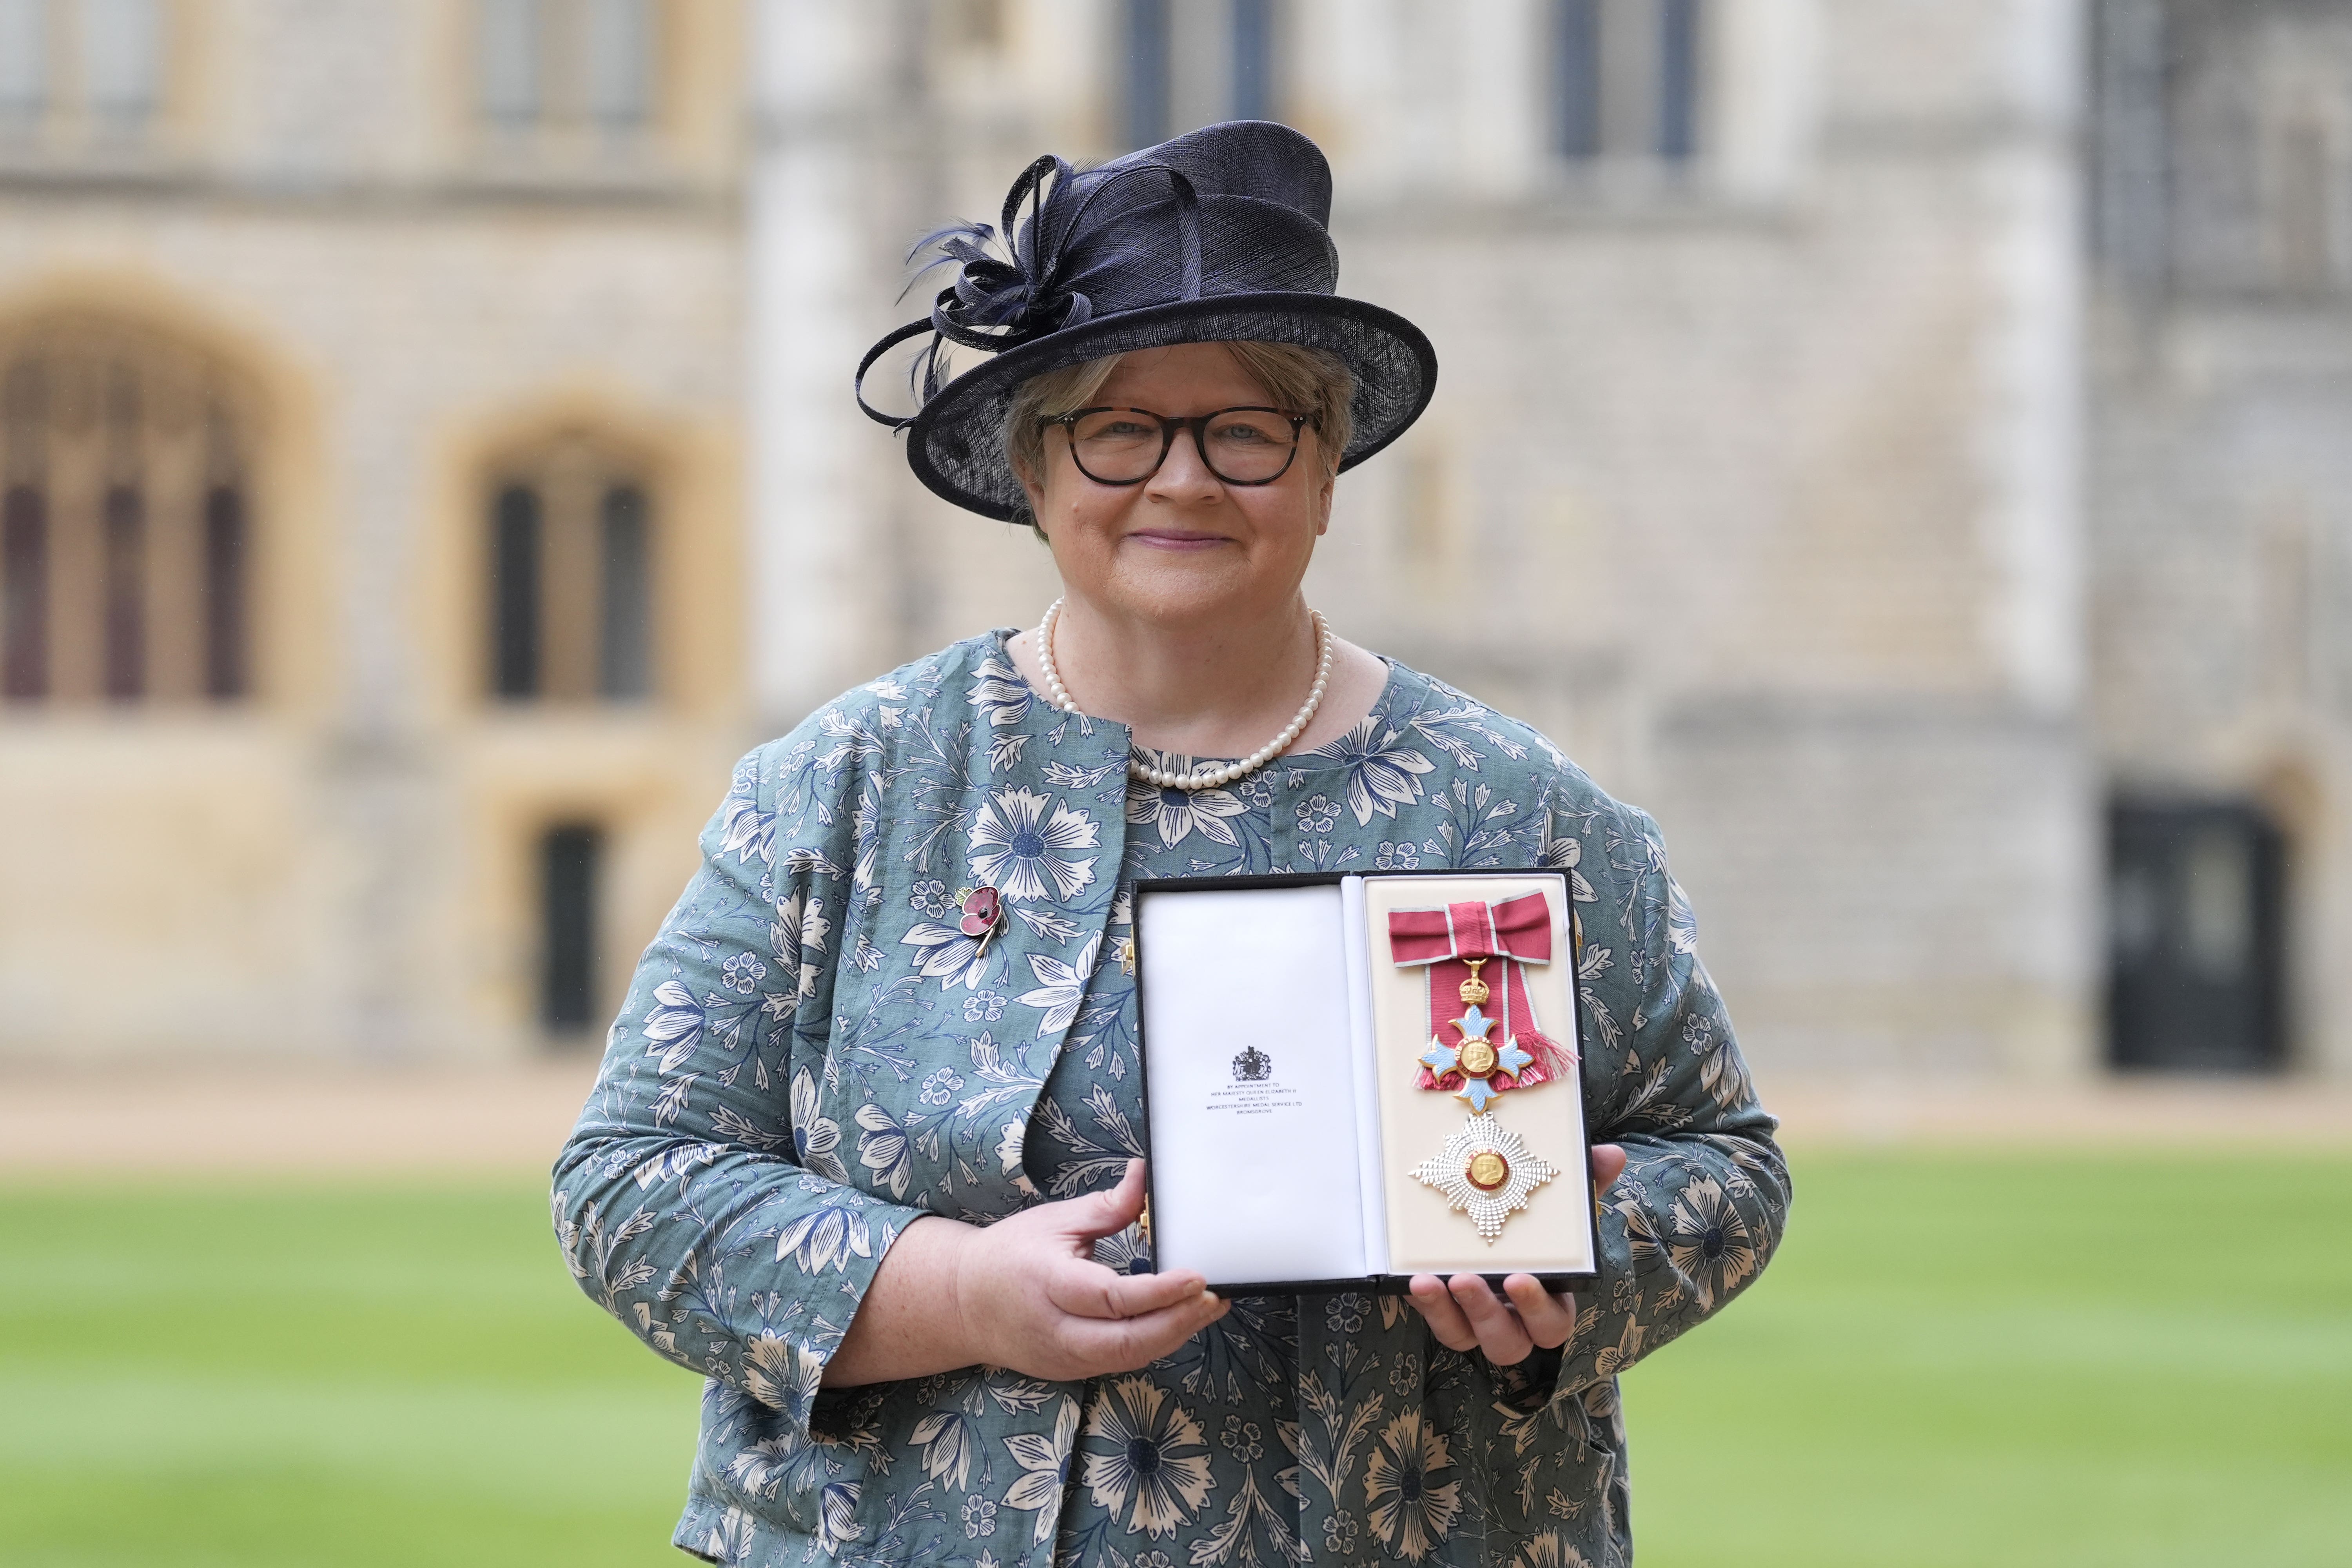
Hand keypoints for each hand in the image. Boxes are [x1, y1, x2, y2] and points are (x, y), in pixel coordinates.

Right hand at [949, 1158, 1229, 1382]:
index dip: (1159, 1292)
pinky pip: (1122, 1362)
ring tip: (1207, 1307)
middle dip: (1178, 1322)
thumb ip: (1106, 1206)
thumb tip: (1145, 1176)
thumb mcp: (1054, 1220)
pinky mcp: (1072, 1371)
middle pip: (1127, 1342)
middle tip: (1215, 1297)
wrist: (964, 1303)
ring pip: (1130, 1358)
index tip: (1196, 1276)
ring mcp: (1064, 1358)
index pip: (1112, 1298)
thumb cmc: (1011, 1255)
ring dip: (1174, 1335)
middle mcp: (1056, 1330)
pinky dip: (1154, 1343)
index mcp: (1048, 1284)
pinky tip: (1179, 1321)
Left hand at [1403, 1142, 1625, 1365]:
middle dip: (1486, 1314)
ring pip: (1463, 1338)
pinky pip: (1434, 1321)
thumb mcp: (1560, 1201)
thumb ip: (1587, 1182)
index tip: (1519, 1278)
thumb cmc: (1538, 1222)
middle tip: (1466, 1279)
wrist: (1485, 1212)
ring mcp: (1474, 1320)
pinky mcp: (1443, 1310)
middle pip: (1508, 1345)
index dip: (1537, 1309)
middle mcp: (1513, 1320)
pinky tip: (1414, 1277)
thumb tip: (1611, 1155)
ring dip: (1446, 1312)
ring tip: (1428, 1280)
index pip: (1553, 1323)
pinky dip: (1424, 1304)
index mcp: (1550, 1299)